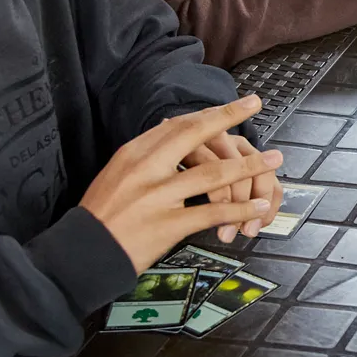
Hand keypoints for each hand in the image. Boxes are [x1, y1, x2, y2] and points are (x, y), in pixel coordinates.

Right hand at [80, 96, 283, 270]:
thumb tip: (172, 122)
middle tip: (255, 105)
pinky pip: (211, 213)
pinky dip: (239, 210)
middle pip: (194, 135)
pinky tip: (257, 208)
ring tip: (273, 160)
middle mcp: (146, 169)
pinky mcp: (166, 225)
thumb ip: (146, 151)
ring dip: (249, 167)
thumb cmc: (103, 214)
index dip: (209, 113)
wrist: (83, 252)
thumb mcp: (118, 172)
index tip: (233, 104)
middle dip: (229, 117)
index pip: (177, 125)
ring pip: (212, 175)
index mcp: (134, 153)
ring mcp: (157, 196)